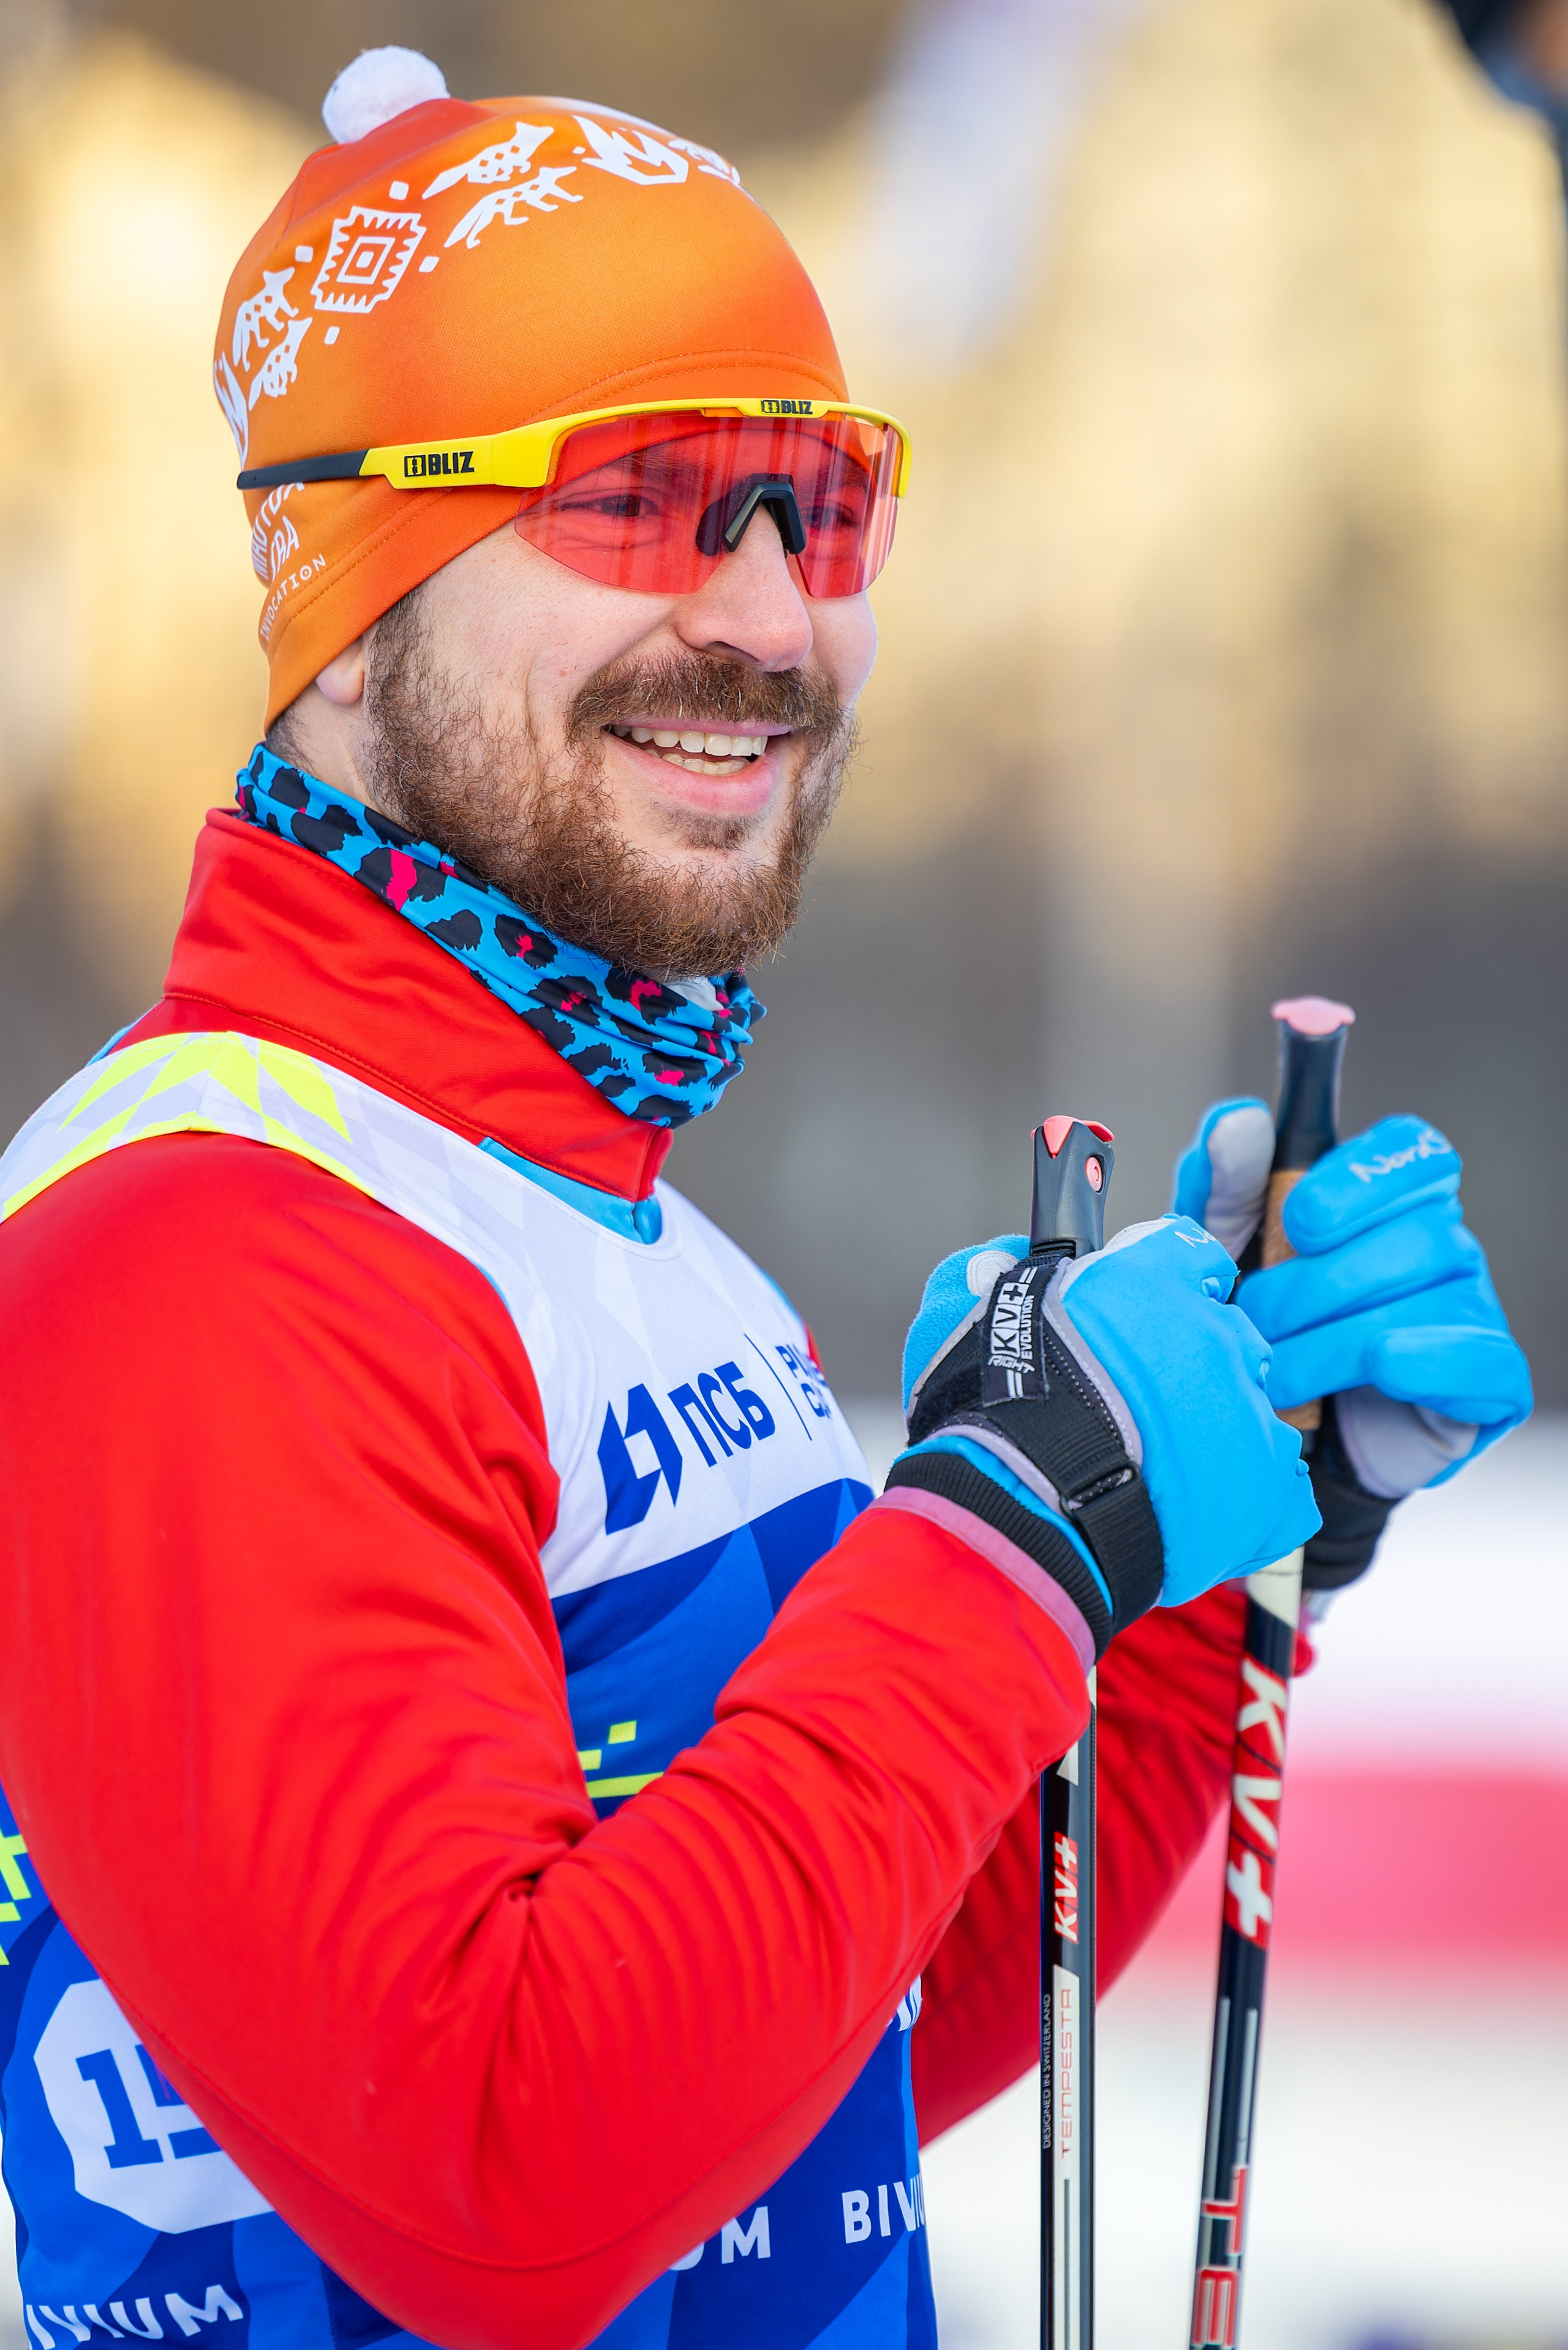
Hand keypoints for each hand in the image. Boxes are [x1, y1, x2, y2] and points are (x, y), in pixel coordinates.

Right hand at [887, 1221, 1318, 1654]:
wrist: (1020, 1518)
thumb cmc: (984, 1415)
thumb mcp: (957, 1310)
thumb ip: (990, 1268)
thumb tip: (1008, 1257)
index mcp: (1149, 1280)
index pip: (1186, 1252)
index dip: (1163, 1282)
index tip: (1142, 1310)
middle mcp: (1213, 1334)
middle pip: (1222, 1334)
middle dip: (1186, 1362)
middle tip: (1134, 1404)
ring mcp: (1250, 1414)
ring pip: (1249, 1408)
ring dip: (1212, 1429)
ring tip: (1156, 1467)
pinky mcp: (1269, 1493)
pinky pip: (1279, 1487)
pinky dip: (1245, 1498)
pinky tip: (1191, 1509)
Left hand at [1174, 1102, 1532, 1585]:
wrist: (1278, 1443)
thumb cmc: (1260, 1330)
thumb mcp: (1220, 1255)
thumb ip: (1223, 1184)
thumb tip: (1239, 1120)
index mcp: (1391, 1200)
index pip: (1415, 1150)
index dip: (1363, 1177)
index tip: (1298, 1219)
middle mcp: (1444, 1245)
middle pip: (1418, 1229)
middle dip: (1321, 1281)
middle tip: (1258, 1318)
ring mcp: (1473, 1310)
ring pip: (1430, 1298)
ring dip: (1337, 1338)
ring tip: (1277, 1371)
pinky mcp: (1491, 1381)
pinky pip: (1479, 1357)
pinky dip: (1418, 1363)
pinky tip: (1371, 1377)